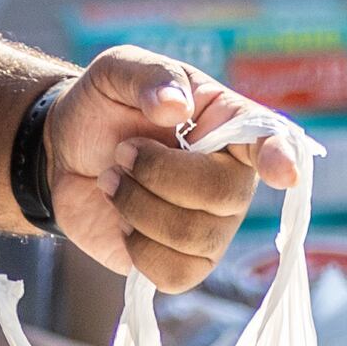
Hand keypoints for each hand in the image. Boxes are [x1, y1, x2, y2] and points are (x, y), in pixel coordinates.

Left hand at [43, 48, 302, 291]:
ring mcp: (213, 225)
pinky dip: (137, 250)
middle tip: (121, 152)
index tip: (282, 172)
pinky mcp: (184, 262)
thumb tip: (176, 104)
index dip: (279, 157)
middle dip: (157, 173)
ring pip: (193, 237)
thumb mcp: (118, 71)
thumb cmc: (105, 107)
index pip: (270, 140)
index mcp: (228, 123)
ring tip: (112, 180)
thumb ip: (149, 76)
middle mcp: (232, 177)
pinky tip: (124, 222)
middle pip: (223, 195)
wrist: (64, 154)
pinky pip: (176, 275)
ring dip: (135, 206)